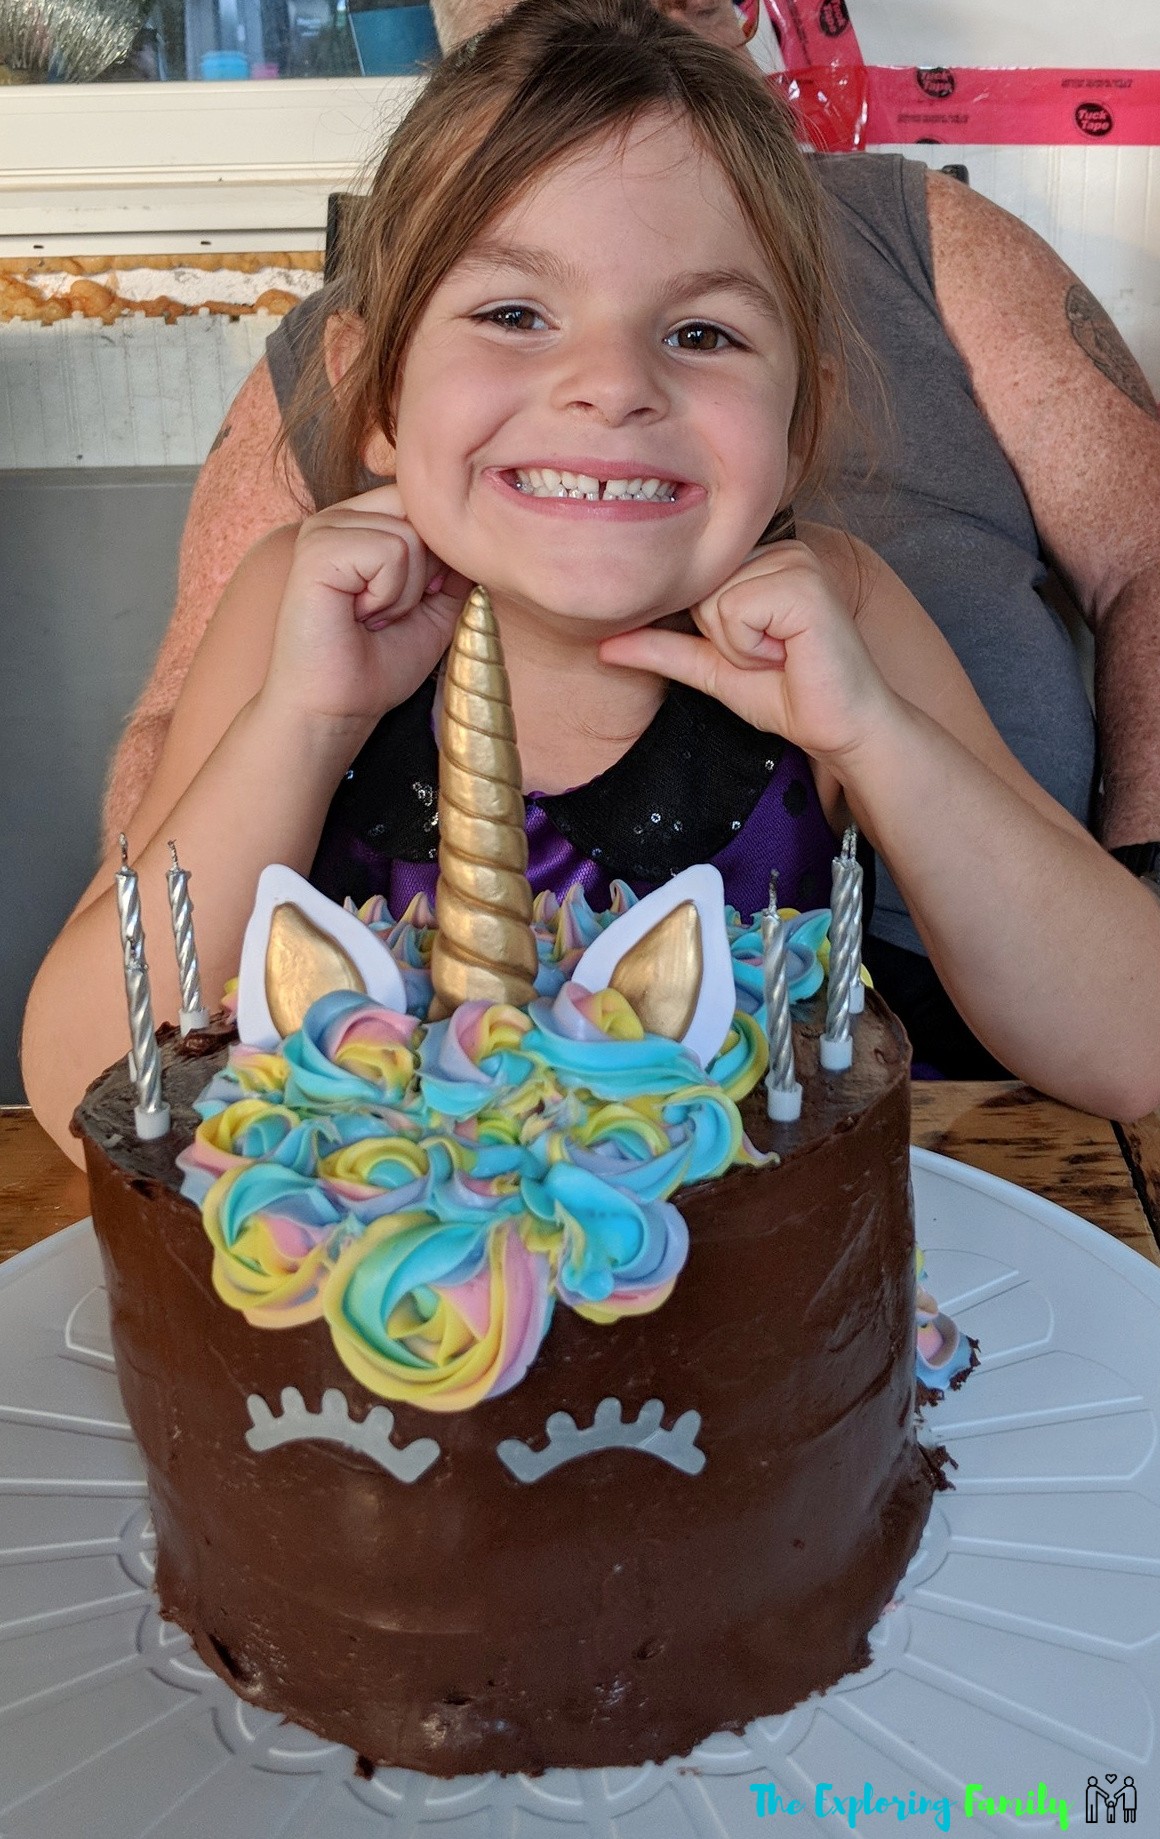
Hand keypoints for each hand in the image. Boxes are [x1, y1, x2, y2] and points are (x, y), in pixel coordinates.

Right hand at [260, 484, 471, 731]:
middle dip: (424, 574)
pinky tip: (359, 615)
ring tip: (371, 618)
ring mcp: (323, 529)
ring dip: (404, 592)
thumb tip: (476, 536)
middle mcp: (338, 518)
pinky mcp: (317, 548)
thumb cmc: (376, 665)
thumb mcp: (435, 610)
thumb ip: (454, 568)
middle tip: (386, 615)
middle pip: (420, 512)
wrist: (336, 709)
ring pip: (410, 536)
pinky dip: (388, 595)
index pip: (421, 502)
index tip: (412, 603)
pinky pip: (390, 551)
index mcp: (360, 524)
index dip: (437, 554)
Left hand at [600, 538, 897, 766]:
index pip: (691, 586)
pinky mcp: (804, 582)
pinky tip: (790, 653)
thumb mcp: (713, 670)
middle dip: (723, 641)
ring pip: (714, 601)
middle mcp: (779, 548)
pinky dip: (753, 648)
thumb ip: (664, 650)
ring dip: (739, 647)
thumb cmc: (791, 695)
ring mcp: (795, 559)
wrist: (841, 727)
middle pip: (698, 591)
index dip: (711, 634)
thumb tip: (604, 644)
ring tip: (781, 655)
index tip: (756, 653)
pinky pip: (736, 611)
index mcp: (760, 560)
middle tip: (770, 658)